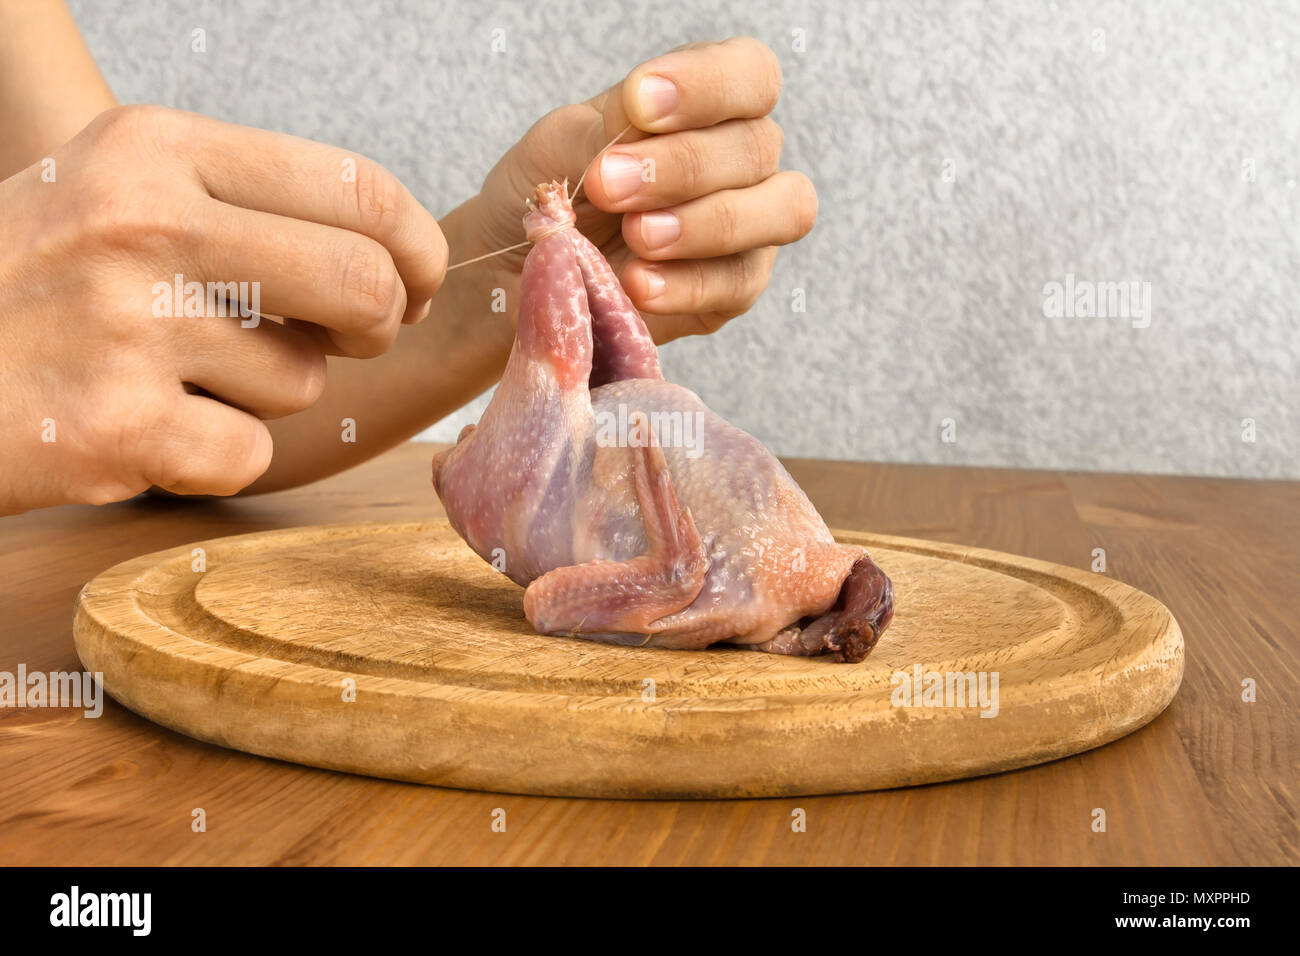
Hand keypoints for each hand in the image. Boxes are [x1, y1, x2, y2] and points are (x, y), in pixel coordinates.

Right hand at [0, 104, 446, 513]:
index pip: (360, 188)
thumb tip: (395, 249)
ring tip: (174, 372)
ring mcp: (127, 328)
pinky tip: (145, 424)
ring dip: (265, 392)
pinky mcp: (117, 428)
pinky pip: (248, 452)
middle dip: (374, 326)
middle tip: (339, 339)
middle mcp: (143, 225)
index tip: (412, 281)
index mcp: (156, 149)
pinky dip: (214, 453)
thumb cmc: (33, 280)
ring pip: (304, 381)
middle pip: (363, 286)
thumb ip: (245, 202)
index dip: (414, 247)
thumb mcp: (116, 189)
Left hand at [462, 37, 815, 341]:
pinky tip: (636, 284)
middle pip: (758, 147)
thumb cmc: (552, 190)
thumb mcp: (561, 144)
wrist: (523, 268)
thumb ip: (607, 123)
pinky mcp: (734, 290)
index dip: (708, 84)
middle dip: (681, 166)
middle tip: (607, 185)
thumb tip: (644, 107)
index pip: (750, 73)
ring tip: (634, 236)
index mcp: (709, 105)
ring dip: (702, 223)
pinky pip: (738, 284)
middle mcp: (742, 161)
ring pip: (781, 211)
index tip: (640, 102)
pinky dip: (686, 285)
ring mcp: (750, 227)